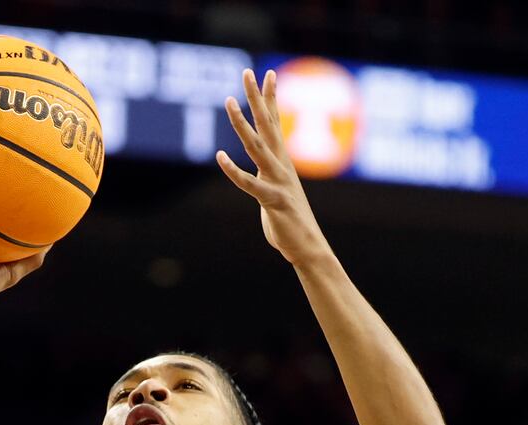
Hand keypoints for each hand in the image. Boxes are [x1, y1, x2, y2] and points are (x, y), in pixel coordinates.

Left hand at [217, 69, 332, 266]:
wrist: (308, 248)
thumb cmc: (290, 223)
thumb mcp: (277, 193)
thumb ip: (267, 180)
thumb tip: (260, 175)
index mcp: (282, 162)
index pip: (276, 124)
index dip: (271, 98)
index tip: (267, 74)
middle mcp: (281, 167)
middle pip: (268, 126)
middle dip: (257, 98)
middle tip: (247, 73)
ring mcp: (278, 182)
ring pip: (257, 147)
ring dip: (242, 124)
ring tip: (228, 102)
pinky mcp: (273, 201)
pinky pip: (250, 184)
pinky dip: (233, 171)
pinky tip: (219, 156)